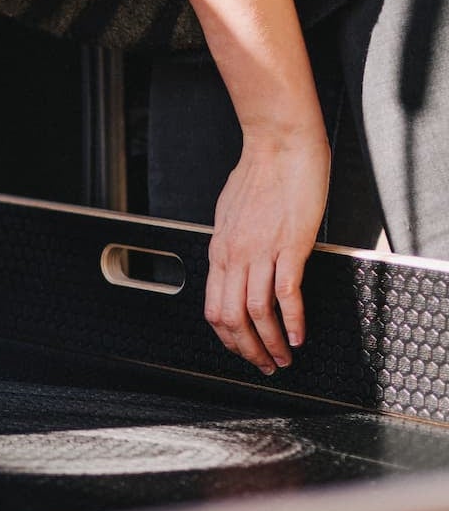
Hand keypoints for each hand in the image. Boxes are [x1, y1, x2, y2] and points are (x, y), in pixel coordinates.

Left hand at [205, 132, 330, 373]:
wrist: (279, 145)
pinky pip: (285, 292)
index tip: (242, 351)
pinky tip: (298, 335)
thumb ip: (233, 245)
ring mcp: (260, 252)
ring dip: (270, 342)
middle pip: (230, 318)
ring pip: (255, 312)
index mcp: (219, 251)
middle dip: (247, 349)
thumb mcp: (231, 215)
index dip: (227, 338)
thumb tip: (236, 265)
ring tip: (284, 357)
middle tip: (265, 365)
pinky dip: (291, 319)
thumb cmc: (259, 175)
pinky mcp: (289, 245)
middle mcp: (234, 255)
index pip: (213, 308)